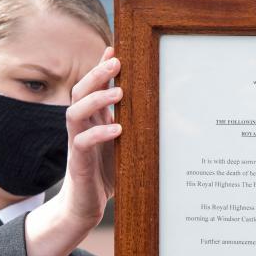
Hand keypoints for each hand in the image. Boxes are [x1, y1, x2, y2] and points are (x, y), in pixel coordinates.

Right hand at [56, 46, 122, 229]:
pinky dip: (98, 134)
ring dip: (96, 99)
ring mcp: (77, 143)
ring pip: (76, 112)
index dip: (100, 67)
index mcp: (93, 119)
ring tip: (118, 92)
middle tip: (116, 61)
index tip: (114, 49)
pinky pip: (82, 142)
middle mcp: (82, 127)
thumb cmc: (108, 175)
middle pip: (81, 91)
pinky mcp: (78, 163)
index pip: (93, 87)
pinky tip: (116, 129)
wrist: (85, 206)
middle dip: (97, 74)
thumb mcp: (128, 147)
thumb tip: (179, 119)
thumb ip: (140, 129)